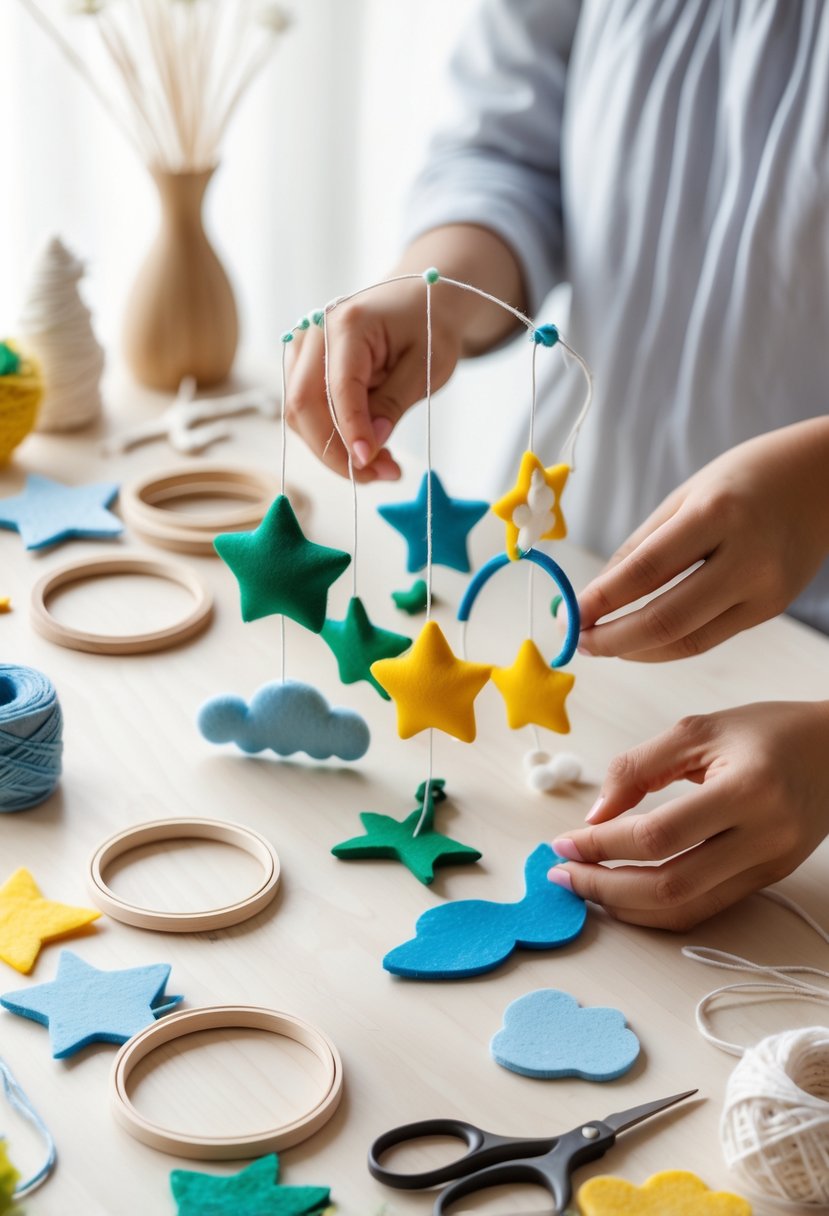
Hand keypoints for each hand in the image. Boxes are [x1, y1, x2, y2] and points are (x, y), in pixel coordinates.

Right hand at [284, 225, 525, 481]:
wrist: (419, 299)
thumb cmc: (428, 326)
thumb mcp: (428, 365)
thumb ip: (394, 403)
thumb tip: (368, 446)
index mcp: (348, 323)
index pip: (338, 388)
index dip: (350, 431)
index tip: (370, 464)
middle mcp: (314, 332)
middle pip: (302, 404)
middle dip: (336, 451)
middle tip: (378, 476)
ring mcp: (303, 349)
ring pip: (298, 414)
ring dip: (333, 450)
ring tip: (381, 466)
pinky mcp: (303, 366)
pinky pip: (306, 412)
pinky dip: (331, 438)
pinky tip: (366, 448)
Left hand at [548, 701, 828, 930]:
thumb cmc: (768, 732)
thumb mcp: (698, 730)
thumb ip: (638, 768)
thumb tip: (593, 818)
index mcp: (747, 790)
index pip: (660, 835)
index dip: (603, 845)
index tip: (563, 842)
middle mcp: (763, 837)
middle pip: (670, 885)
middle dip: (605, 886)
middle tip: (562, 873)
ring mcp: (768, 866)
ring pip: (687, 909)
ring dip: (627, 906)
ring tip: (586, 887)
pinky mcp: (766, 880)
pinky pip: (705, 908)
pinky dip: (657, 908)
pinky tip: (624, 894)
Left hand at [577, 418, 828, 659]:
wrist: (825, 479)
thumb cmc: (745, 478)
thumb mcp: (687, 495)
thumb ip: (641, 546)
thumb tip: (594, 595)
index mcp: (717, 514)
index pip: (645, 571)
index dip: (600, 601)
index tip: (567, 615)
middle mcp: (746, 557)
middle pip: (666, 619)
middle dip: (613, 640)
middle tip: (577, 642)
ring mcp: (765, 589)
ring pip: (688, 641)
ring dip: (636, 651)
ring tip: (602, 645)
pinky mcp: (772, 609)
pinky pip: (709, 638)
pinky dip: (667, 645)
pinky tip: (640, 641)